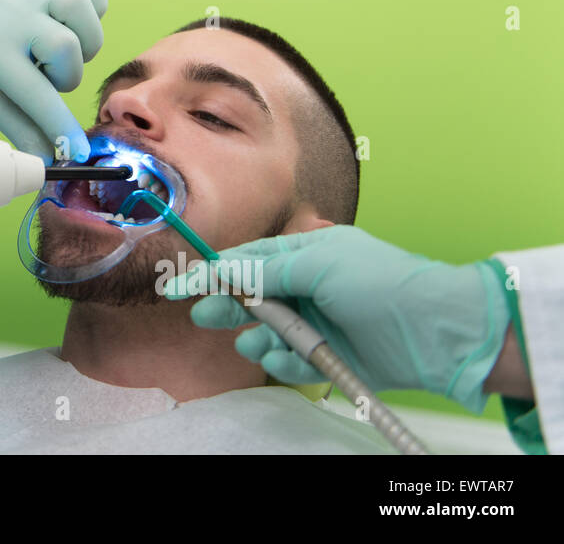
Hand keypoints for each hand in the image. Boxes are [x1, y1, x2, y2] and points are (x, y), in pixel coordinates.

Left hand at [0, 0, 107, 162]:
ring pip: (81, 10)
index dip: (59, 125)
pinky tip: (73, 25)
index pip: (33, 92)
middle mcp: (14, 13)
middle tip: (46, 78)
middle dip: (66, 76)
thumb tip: (50, 164)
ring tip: (58, 53)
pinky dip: (94, 7)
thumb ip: (22, 132)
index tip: (79, 152)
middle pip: (66, 46)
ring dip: (83, 43)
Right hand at [163, 226, 509, 413]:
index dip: (213, 272)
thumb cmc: (383, 283)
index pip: (248, 259)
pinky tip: (287, 359)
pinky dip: (284, 362)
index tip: (178, 284)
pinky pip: (292, 361)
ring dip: (256, 338)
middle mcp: (309, 286)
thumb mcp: (318, 263)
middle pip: (252, 297)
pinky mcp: (330, 357)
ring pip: (268, 332)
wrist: (438, 332)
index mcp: (306, 253)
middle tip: (206, 316)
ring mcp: (319, 323)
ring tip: (257, 342)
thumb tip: (225, 268)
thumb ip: (266, 267)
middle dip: (228, 307)